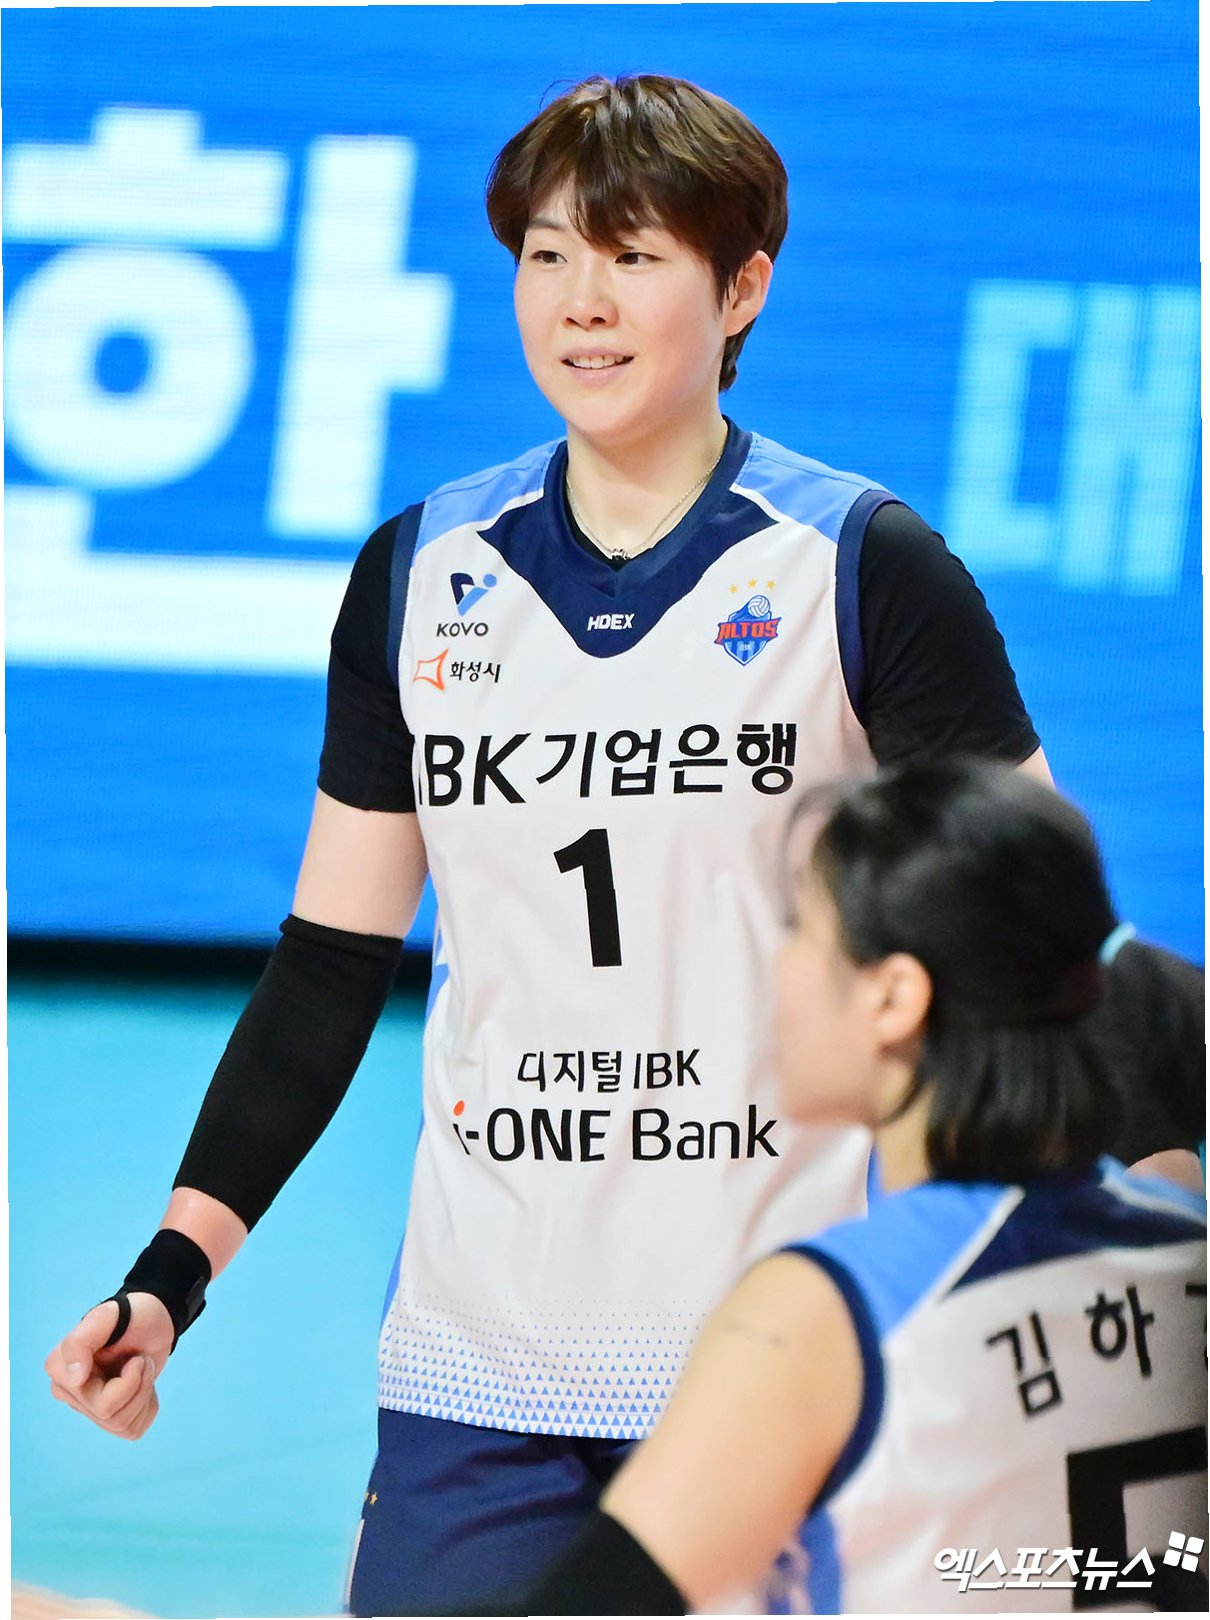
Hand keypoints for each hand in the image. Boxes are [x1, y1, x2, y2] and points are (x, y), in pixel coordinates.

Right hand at [45, 1293, 174, 1439]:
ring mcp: (89, 1409)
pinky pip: (134, 1430)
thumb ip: (81, 1341)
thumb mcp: (109, 1316)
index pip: (101, 1403)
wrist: (152, 1324)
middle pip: (112, 1415)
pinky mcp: (111, 1419)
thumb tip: (74, 1379)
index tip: (132, 1356)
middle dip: (139, 1384)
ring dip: (144, 1392)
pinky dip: (148, 1406)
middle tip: (141, 1359)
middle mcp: (69, 1394)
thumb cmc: (130, 1316)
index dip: (129, 1381)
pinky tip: (141, 1384)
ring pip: (123, 1425)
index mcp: (61, 1371)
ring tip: (141, 1367)